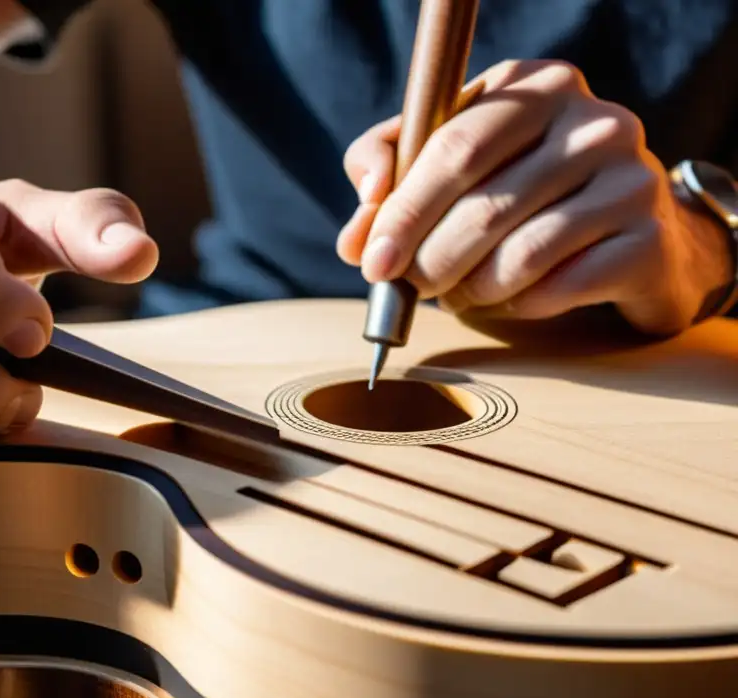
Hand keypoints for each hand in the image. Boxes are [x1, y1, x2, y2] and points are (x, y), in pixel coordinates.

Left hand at [338, 59, 734, 334]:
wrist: (630, 238)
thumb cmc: (523, 197)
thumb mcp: (454, 167)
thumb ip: (393, 180)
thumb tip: (354, 239)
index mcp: (534, 86)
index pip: (452, 146)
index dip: (403, 211)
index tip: (370, 261)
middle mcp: (592, 120)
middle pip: (484, 202)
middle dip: (430, 259)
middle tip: (407, 290)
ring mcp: (632, 176)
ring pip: (521, 252)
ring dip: (472, 289)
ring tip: (459, 294)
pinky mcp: (650, 239)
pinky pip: (559, 286)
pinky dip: (519, 305)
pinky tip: (511, 300)